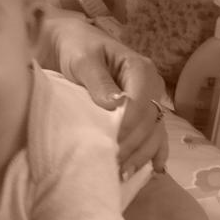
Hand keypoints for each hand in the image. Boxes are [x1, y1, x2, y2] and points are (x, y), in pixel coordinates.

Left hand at [44, 19, 167, 175]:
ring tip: (123, 175)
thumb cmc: (75, 48)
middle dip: (133, 145)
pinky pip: (152, 136)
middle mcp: (149, 88)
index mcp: (139, 69)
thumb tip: (115, 105)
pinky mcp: (137, 116)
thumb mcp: (83, 60)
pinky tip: (152, 171)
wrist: (66, 44)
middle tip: (112, 166)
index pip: (141, 101)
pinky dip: (152, 153)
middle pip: (149, 122)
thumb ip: (98, 81)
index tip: (112, 143)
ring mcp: (146, 103)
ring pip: (153, 133)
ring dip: (141, 155)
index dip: (129, 124)